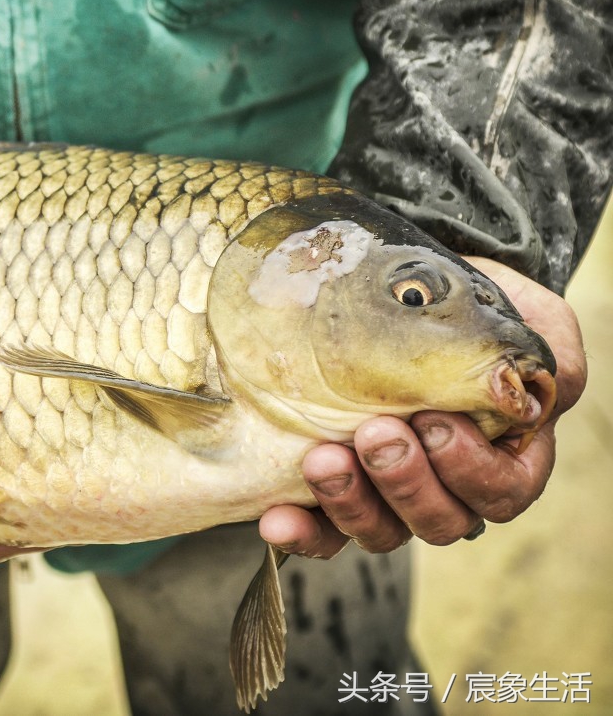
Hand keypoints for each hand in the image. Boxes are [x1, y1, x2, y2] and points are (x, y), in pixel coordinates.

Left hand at [260, 257, 586, 557]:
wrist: (399, 292)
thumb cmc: (471, 308)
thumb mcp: (527, 318)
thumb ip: (547, 354)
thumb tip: (530, 389)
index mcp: (504, 456)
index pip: (500, 492)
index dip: (470, 470)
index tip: (436, 422)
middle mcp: (447, 487)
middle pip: (438, 520)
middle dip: (405, 481)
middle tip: (375, 432)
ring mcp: (386, 494)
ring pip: (380, 531)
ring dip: (351, 502)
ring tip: (323, 458)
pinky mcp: (335, 490)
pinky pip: (322, 532)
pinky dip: (301, 531)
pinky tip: (276, 518)